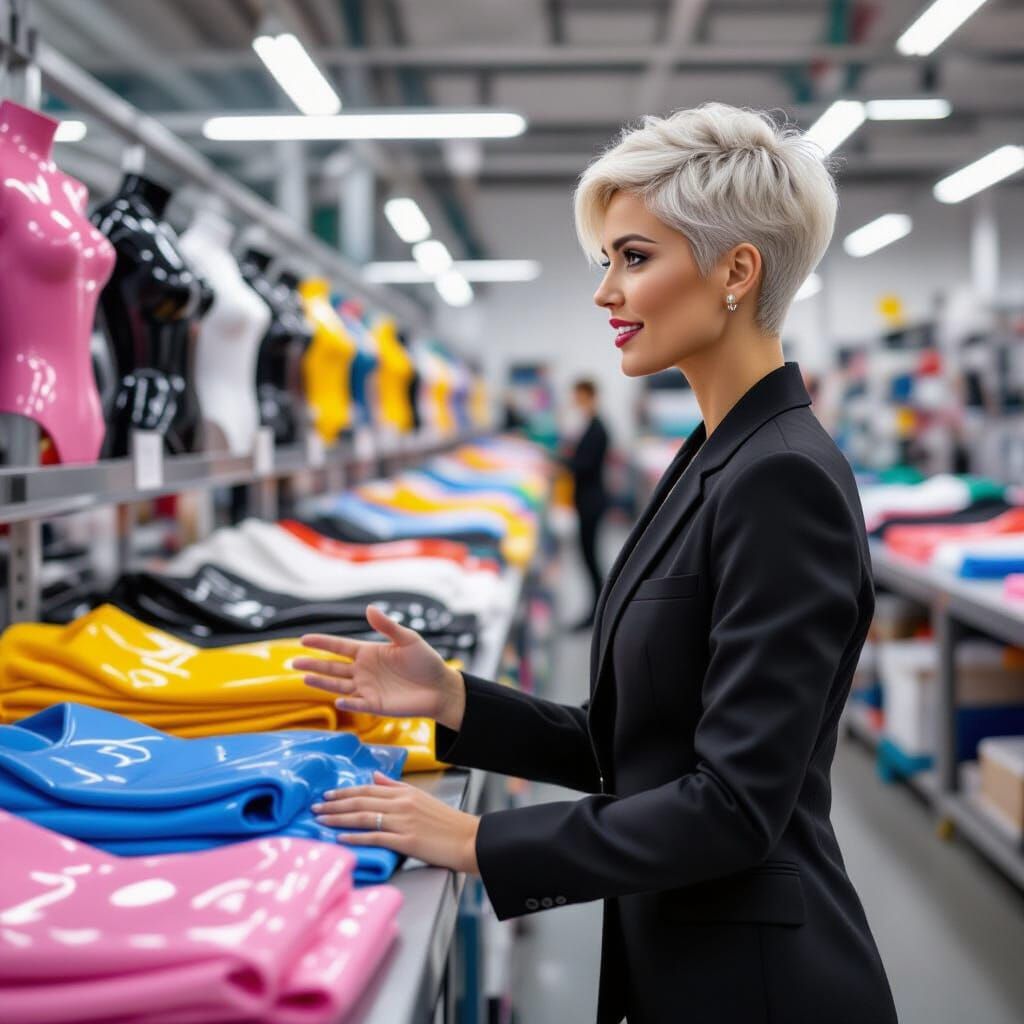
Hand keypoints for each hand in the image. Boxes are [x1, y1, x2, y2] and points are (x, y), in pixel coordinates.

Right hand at [294, 605, 465, 729]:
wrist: (441, 687)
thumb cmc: (426, 661)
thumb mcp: (408, 640)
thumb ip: (388, 626)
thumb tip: (369, 608)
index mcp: (369, 652)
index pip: (340, 647)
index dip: (322, 643)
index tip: (303, 639)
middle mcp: (364, 671)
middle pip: (333, 667)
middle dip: (313, 664)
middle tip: (292, 661)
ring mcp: (367, 689)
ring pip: (338, 685)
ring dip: (322, 682)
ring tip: (303, 677)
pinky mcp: (375, 706)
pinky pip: (357, 704)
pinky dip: (347, 703)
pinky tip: (337, 700)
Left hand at [312, 771, 479, 874]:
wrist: (468, 839)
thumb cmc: (446, 821)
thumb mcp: (421, 797)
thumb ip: (395, 786)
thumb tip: (374, 775)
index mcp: (405, 792)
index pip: (368, 789)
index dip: (345, 792)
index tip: (327, 795)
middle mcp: (401, 803)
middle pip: (361, 801)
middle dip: (335, 805)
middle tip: (314, 808)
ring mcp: (403, 821)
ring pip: (363, 817)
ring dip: (338, 819)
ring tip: (320, 821)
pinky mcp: (406, 840)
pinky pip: (375, 837)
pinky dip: (355, 836)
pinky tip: (341, 837)